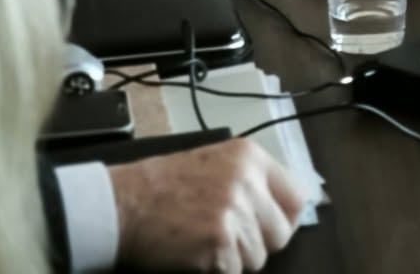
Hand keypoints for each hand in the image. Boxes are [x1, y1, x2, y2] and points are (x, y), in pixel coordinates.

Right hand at [110, 138, 305, 272]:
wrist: (122, 204)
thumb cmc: (161, 186)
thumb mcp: (214, 163)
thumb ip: (249, 180)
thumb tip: (281, 209)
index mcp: (251, 157)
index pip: (296, 197)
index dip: (284, 219)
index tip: (270, 228)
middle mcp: (248, 181)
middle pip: (281, 233)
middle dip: (258, 243)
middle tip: (228, 240)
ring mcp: (235, 212)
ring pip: (258, 257)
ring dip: (234, 258)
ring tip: (204, 242)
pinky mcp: (220, 243)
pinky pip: (234, 271)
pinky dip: (216, 270)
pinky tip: (195, 253)